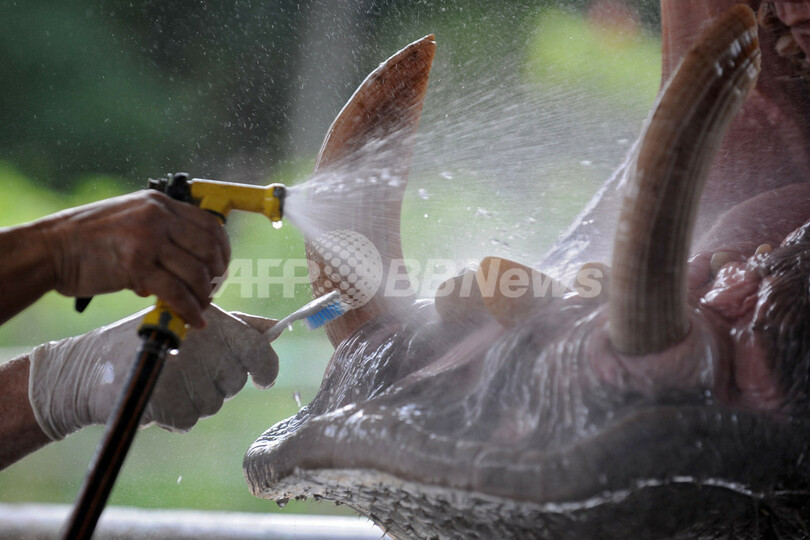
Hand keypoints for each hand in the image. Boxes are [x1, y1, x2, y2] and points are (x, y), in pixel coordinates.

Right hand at [27, 306, 277, 439]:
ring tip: (168, 381)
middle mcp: (201, 345)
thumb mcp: (193, 321)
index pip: (259, 351)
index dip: (266, 369)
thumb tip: (277, 328)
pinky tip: (157, 398)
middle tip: (187, 369)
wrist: (88, 366)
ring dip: (194, 400)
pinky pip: (188, 420)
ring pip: (213, 403)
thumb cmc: (149, 339)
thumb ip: (239, 326)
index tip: (261, 378)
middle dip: (218, 382)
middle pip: (236, 382)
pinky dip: (174, 416)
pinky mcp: (165, 399)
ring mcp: (183, 372)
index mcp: (212, 322)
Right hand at [38, 190, 228, 327]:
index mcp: (159, 203)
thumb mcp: (130, 219)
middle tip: (212, 292)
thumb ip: (161, 233)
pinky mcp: (136, 265)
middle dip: (216, 276)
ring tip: (200, 308)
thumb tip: (191, 263)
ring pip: (196, 273)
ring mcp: (147, 240)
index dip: (223, 250)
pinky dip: (190, 311)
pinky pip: (176, 293)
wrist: (49, 248)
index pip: (210, 225)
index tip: (221, 268)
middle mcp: (158, 217)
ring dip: (204, 296)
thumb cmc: (87, 239)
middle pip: (209, 249)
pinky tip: (193, 321)